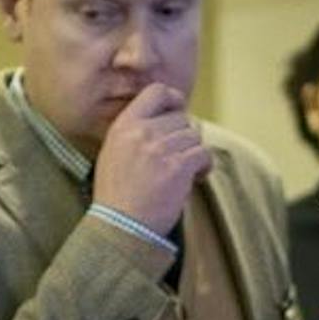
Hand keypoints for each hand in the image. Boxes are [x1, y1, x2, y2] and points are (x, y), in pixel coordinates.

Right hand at [92, 83, 212, 235]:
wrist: (121, 227)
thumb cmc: (117, 197)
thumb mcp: (113, 155)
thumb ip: (135, 133)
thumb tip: (166, 123)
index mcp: (124, 126)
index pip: (156, 91)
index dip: (174, 100)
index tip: (179, 113)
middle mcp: (142, 132)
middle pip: (182, 118)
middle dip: (186, 137)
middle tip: (181, 157)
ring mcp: (160, 149)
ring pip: (195, 136)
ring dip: (195, 153)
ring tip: (187, 172)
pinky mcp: (178, 167)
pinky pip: (204, 154)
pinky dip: (205, 166)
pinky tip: (197, 177)